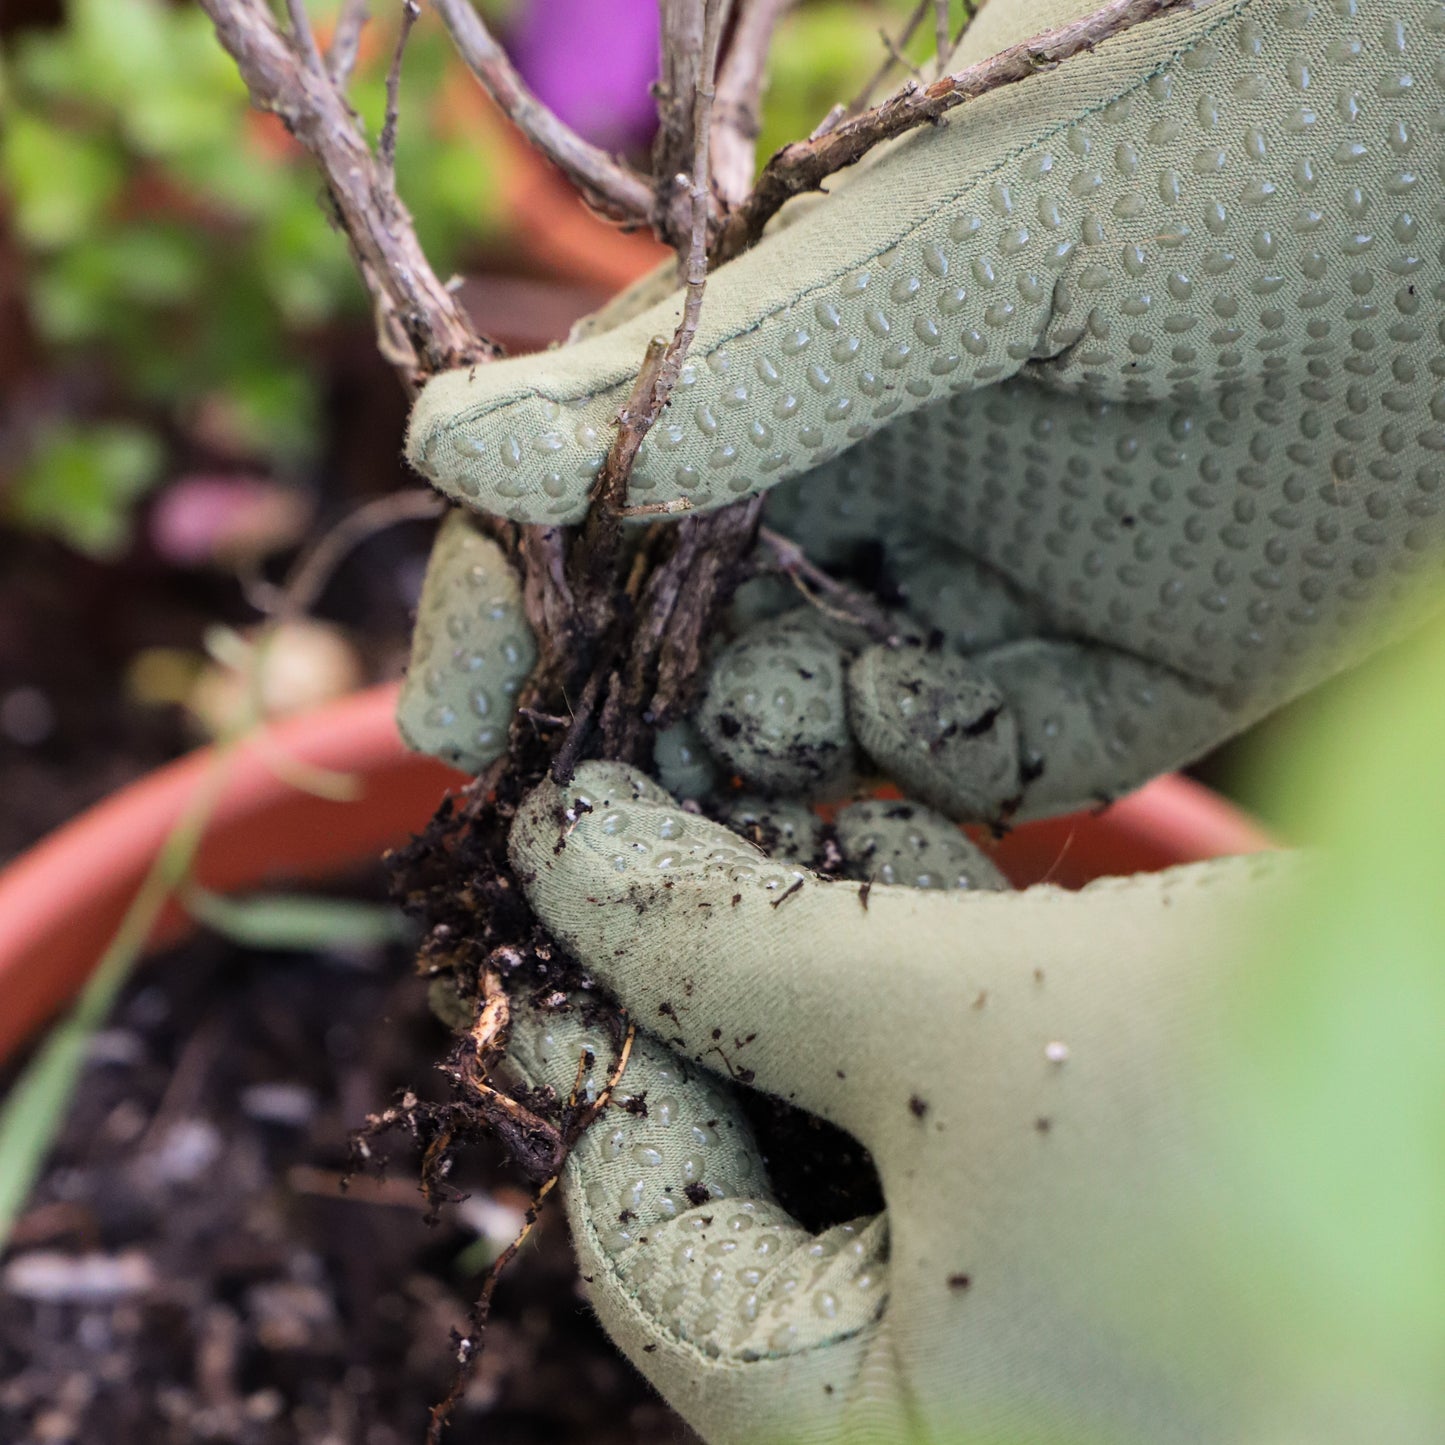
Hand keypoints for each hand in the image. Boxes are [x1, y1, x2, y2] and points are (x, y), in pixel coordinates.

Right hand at [402, 0, 1444, 817]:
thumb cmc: (1236, 139)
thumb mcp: (959, 251)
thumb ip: (727, 375)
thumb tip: (447, 447)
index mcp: (817, 364)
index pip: (621, 502)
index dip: (525, 600)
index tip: (450, 712)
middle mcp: (890, 481)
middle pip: (709, 632)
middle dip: (639, 716)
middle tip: (577, 813)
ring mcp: (998, 584)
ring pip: (827, 715)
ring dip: (767, 757)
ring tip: (740, 772)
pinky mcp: (1120, 677)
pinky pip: (982, 759)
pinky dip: (930, 765)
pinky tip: (921, 729)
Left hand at [500, 761, 1289, 1444]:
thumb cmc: (1266, 1123)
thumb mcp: (958, 1017)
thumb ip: (734, 942)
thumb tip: (563, 850)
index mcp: (879, 1439)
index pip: (652, 1244)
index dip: (602, 1053)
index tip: (569, 898)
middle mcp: (964, 1406)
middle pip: (758, 1174)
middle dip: (720, 986)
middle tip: (670, 835)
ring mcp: (1058, 1311)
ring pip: (871, 1120)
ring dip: (828, 957)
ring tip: (784, 808)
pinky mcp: (1136, 1209)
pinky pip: (980, 1096)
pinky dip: (939, 976)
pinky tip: (917, 853)